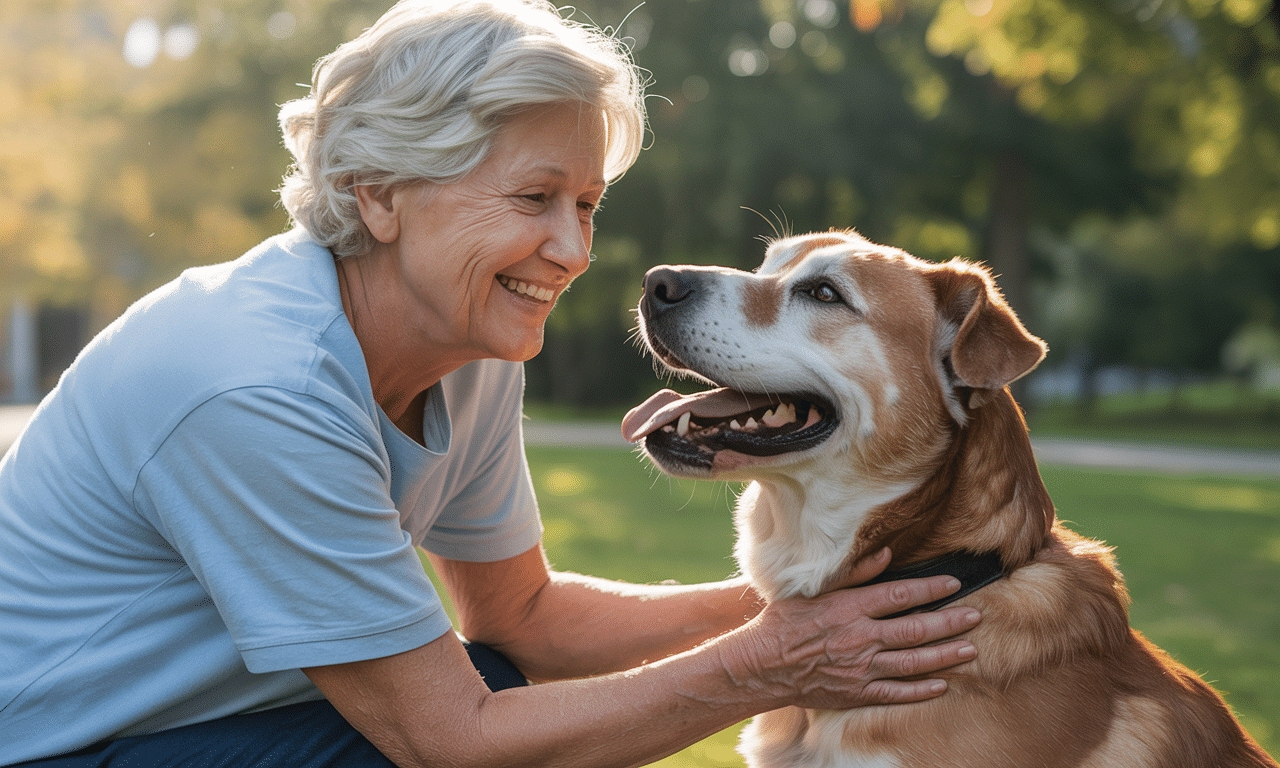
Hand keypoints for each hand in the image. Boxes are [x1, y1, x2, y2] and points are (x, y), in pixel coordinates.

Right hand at [722, 548, 980, 710]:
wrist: (763, 665)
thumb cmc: (785, 622)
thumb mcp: (814, 589)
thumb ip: (853, 573)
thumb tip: (886, 554)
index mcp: (850, 608)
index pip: (900, 595)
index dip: (931, 589)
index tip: (953, 584)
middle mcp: (861, 637)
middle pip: (916, 629)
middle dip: (950, 622)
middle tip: (975, 616)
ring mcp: (861, 668)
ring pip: (914, 662)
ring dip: (946, 655)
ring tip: (970, 650)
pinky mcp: (858, 692)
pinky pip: (897, 692)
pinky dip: (922, 689)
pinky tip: (942, 684)